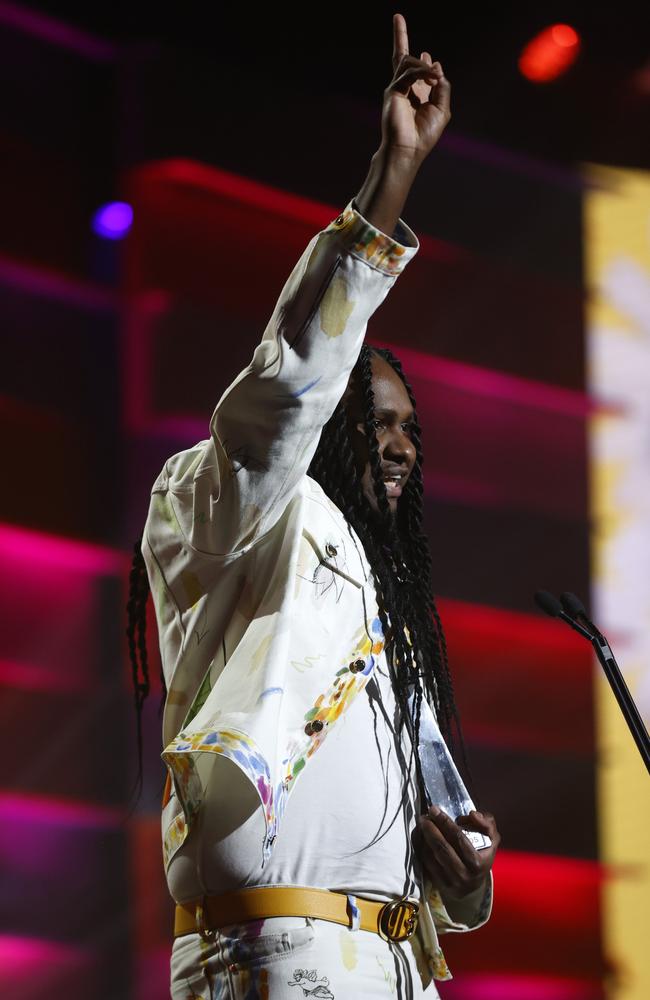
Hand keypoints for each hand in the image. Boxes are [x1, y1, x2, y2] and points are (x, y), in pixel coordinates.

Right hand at [381, 14, 450, 164]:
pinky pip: (408, 72)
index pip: (415, 72)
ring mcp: (397, 89)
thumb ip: (442, 86)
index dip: (422, 62)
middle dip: (400, 36)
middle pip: (401, 57)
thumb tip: (436, 64)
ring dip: (425, 68)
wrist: (408, 149)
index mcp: (417, 94)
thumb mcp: (442, 108)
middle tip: (397, 17)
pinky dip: (422, 73)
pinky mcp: (393, 91)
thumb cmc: (423, 135)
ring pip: (409, 62)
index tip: (431, 59)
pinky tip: (432, 78)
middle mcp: (405, 89)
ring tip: (435, 78)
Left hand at [413, 806, 499, 896]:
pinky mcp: (440, 885)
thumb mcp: (491, 839)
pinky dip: (423, 848)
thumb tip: (472, 815)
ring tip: (422, 825)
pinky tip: (422, 838)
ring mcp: (451, 881)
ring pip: (433, 856)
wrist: (473, 884)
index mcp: (478, 862)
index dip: (445, 822)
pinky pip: (427, 864)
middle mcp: (464, 874)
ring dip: (424, 838)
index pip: (459, 838)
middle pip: (443, 847)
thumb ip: (487, 823)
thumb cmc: (482, 855)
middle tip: (424, 816)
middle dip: (431, 829)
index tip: (435, 810)